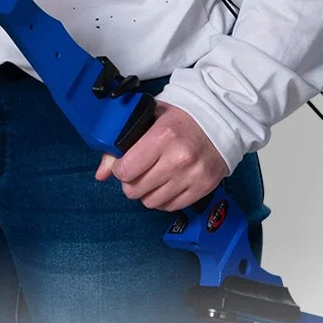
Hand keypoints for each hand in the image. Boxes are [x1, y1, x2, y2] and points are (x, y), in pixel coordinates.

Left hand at [95, 102, 229, 212]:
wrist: (221, 118)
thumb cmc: (181, 116)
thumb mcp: (149, 119)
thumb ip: (121, 145)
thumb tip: (101, 174)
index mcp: (163, 135)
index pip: (125, 170)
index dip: (120, 169)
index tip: (124, 163)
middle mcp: (179, 158)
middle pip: (136, 190)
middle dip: (131, 182)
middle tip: (137, 171)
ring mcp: (193, 175)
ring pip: (152, 202)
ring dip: (147, 192)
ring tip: (153, 176)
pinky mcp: (204, 187)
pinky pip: (171, 206)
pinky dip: (164, 198)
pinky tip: (166, 183)